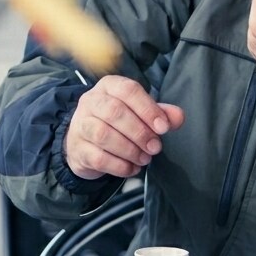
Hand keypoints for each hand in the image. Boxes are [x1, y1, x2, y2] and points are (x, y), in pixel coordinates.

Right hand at [64, 76, 184, 179]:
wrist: (85, 142)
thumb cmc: (117, 123)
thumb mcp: (139, 113)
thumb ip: (160, 113)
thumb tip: (178, 116)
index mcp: (109, 86)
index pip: (128, 90)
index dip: (148, 109)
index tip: (163, 127)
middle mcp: (91, 101)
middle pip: (114, 112)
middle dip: (139, 132)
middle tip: (155, 147)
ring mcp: (80, 124)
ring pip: (103, 135)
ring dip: (130, 150)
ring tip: (144, 158)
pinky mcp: (77, 148)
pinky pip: (98, 158)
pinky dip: (119, 166)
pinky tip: (132, 168)